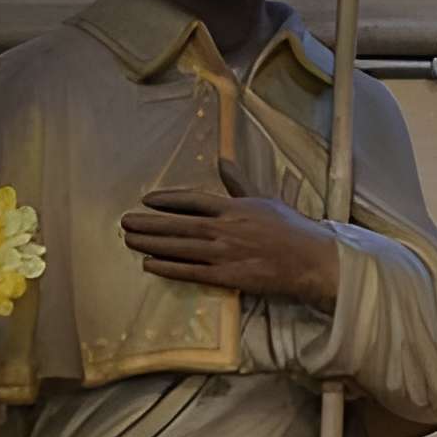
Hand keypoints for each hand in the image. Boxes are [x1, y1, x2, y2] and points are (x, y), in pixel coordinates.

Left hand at [119, 157, 340, 310]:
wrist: (312, 260)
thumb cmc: (291, 230)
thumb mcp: (264, 198)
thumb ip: (239, 183)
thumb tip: (223, 159)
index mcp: (234, 207)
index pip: (192, 200)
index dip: (167, 200)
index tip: (147, 200)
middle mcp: (225, 228)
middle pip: (178, 224)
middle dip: (149, 223)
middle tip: (124, 222)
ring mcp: (225, 253)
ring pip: (180, 247)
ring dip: (152, 244)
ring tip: (129, 240)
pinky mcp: (229, 276)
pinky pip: (192, 272)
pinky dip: (169, 268)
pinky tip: (150, 264)